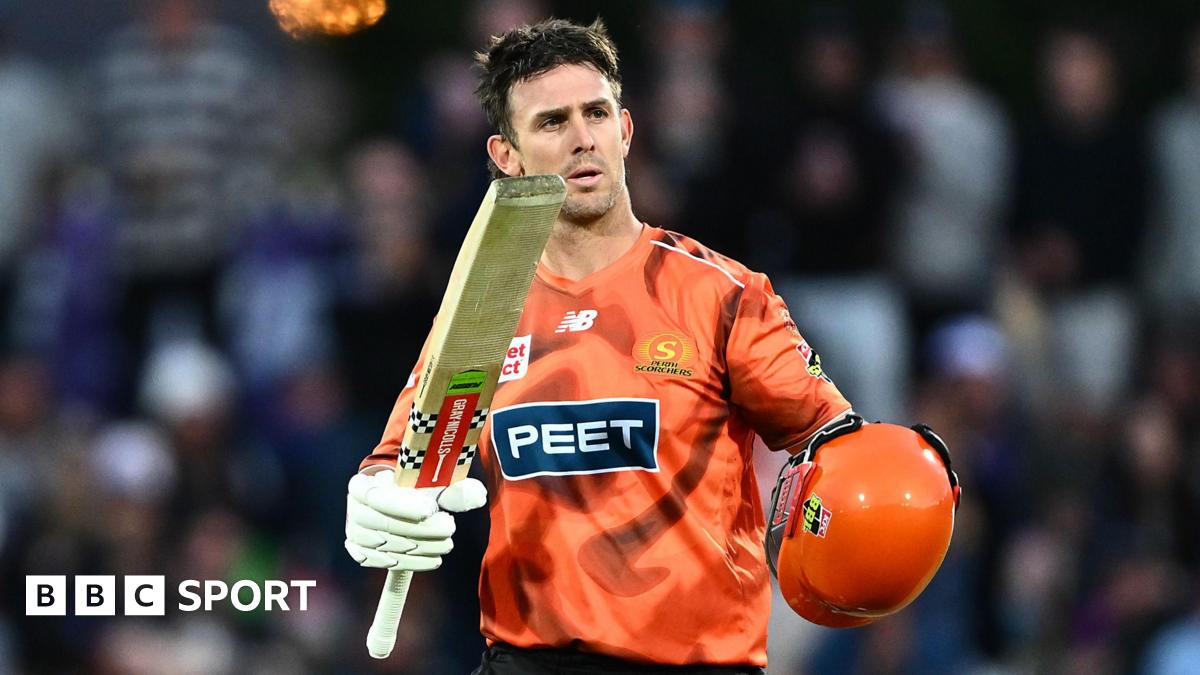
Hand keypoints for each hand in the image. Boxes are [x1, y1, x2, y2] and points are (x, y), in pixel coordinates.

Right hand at [344, 469, 486, 571]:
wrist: (393, 502)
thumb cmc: (412, 489)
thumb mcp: (430, 483)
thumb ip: (453, 489)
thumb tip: (477, 495)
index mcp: (361, 485)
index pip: (377, 496)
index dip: (403, 505)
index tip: (430, 508)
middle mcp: (353, 511)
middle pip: (384, 524)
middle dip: (420, 529)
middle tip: (449, 527)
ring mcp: (356, 535)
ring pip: (388, 546)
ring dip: (421, 547)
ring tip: (447, 543)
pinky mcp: (363, 555)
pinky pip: (388, 563)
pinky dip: (414, 563)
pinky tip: (434, 559)